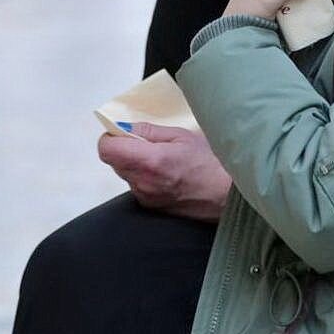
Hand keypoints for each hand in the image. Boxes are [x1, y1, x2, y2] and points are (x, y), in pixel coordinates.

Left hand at [97, 124, 231, 221]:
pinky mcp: (148, 205)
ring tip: (163, 159)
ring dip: (136, 163)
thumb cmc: (211, 163)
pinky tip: (167, 173)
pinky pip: (136, 184)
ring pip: (125, 172)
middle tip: (150, 143)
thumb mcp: (184, 136)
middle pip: (114, 160)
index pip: (107, 149)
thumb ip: (151, 131)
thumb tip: (127, 127)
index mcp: (150, 161)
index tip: (125, 132)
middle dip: (126, 148)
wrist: (225, 195)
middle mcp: (142, 182)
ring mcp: (144, 196)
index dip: (112, 137)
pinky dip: (144, 176)